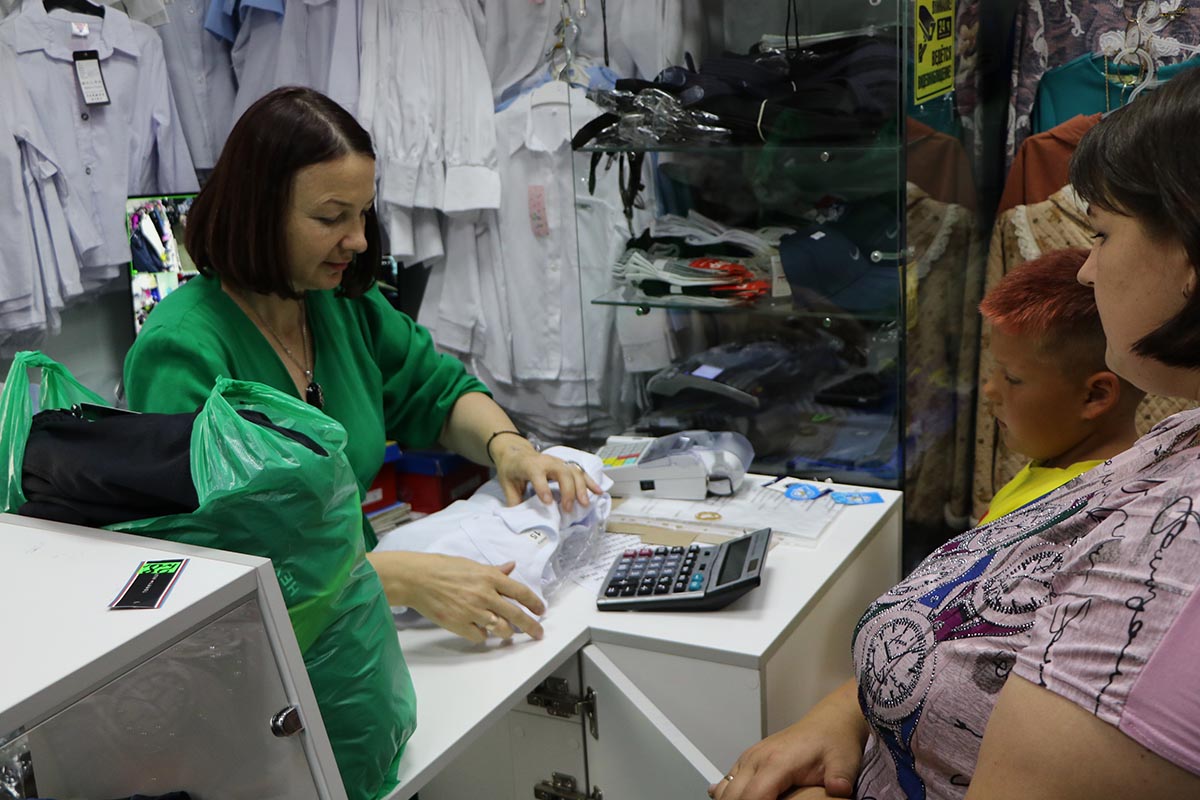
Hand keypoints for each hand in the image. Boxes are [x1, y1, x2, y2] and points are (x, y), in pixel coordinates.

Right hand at [367, 551, 545, 641]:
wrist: (418, 579)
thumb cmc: (443, 568)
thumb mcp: (472, 564)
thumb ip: (493, 570)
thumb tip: (511, 567)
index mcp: (490, 577)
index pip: (521, 592)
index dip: (534, 603)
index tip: (541, 610)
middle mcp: (485, 595)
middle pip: (516, 615)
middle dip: (531, 627)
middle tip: (538, 633)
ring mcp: (473, 611)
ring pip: (501, 629)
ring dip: (506, 632)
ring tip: (507, 632)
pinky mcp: (460, 625)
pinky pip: (480, 636)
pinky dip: (483, 635)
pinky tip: (481, 630)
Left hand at [493, 443, 601, 512]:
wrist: (516, 452)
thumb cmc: (511, 469)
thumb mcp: (507, 485)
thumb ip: (514, 502)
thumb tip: (520, 520)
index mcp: (530, 465)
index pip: (538, 474)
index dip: (543, 487)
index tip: (547, 502)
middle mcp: (547, 461)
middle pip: (562, 473)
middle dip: (568, 491)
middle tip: (568, 509)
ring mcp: (559, 462)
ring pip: (574, 472)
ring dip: (581, 488)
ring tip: (584, 504)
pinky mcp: (566, 465)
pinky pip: (581, 472)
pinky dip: (590, 482)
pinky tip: (599, 492)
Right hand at [709, 680, 865, 799]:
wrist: (829, 721)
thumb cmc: (834, 741)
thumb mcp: (843, 762)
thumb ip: (839, 778)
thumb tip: (839, 790)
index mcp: (777, 761)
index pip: (753, 796)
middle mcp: (758, 757)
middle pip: (733, 795)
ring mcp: (750, 756)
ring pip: (725, 788)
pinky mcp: (749, 758)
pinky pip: (727, 780)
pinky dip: (729, 794)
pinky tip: (738, 799)